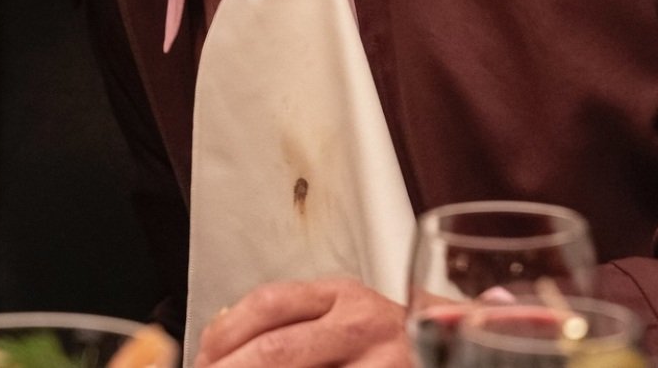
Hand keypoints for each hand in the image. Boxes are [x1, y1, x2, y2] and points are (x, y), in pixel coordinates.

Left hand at [195, 278, 410, 367]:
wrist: (457, 350)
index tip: (201, 361)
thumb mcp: (342, 314)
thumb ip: (293, 322)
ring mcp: (384, 363)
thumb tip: (218, 347)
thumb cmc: (387, 342)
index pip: (268, 304)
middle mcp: (362, 325)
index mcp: (342, 295)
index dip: (223, 337)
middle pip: (277, 351)